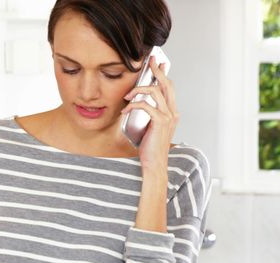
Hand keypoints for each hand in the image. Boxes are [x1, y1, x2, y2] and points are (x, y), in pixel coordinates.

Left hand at [122, 55, 177, 171]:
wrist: (154, 163)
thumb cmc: (150, 147)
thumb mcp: (150, 127)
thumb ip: (149, 114)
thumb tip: (138, 102)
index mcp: (172, 112)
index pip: (169, 88)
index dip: (164, 75)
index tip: (159, 64)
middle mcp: (173, 112)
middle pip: (166, 85)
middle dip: (157, 71)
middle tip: (149, 62)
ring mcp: (168, 117)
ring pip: (155, 92)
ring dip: (138, 90)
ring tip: (127, 95)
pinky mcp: (160, 122)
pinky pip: (146, 105)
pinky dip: (134, 105)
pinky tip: (126, 109)